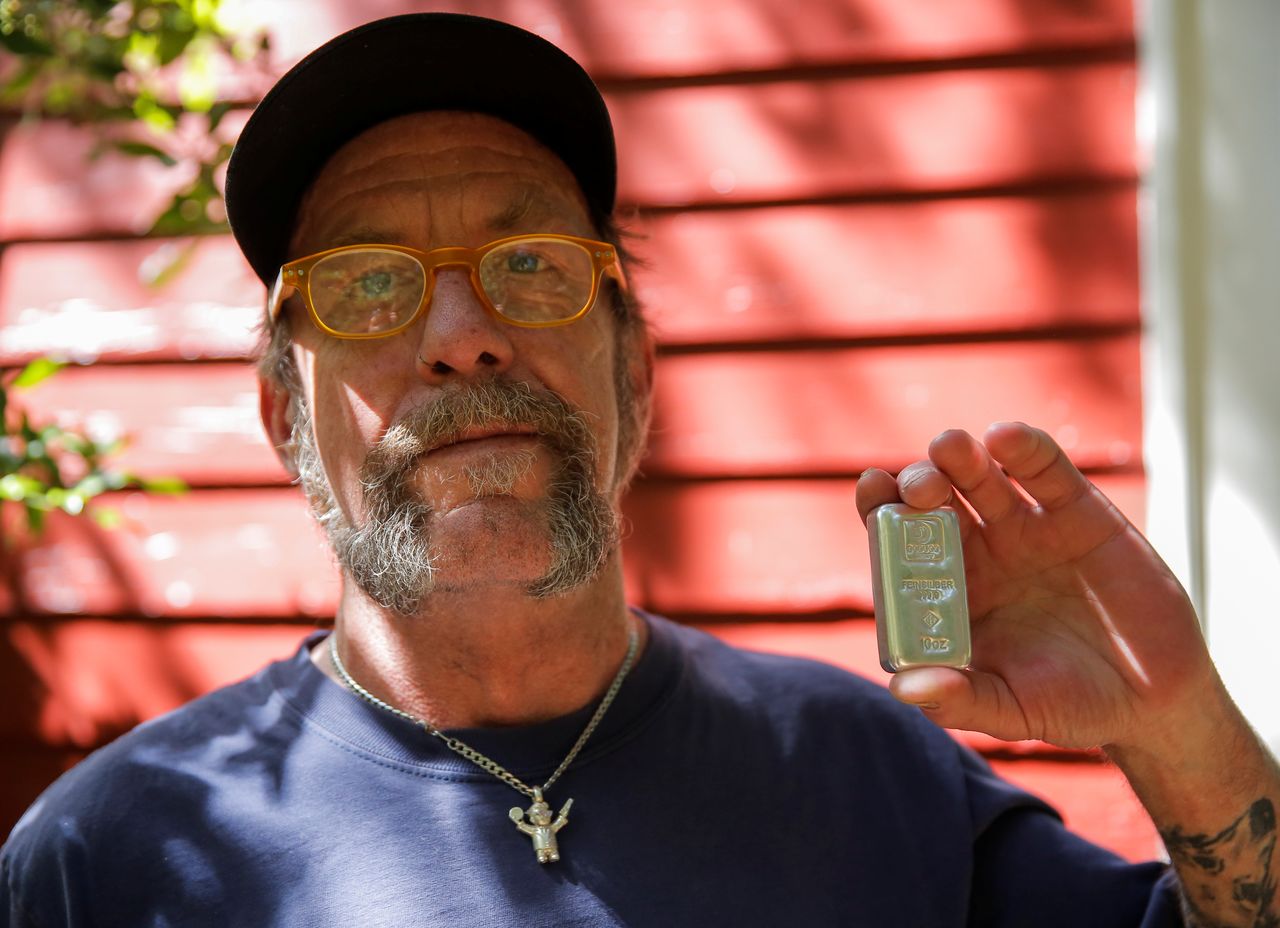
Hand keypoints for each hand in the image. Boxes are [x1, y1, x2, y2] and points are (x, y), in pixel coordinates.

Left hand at [856, 422, 1218, 751]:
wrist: (1155, 700)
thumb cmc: (1070, 706)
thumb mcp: (1011, 711)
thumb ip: (960, 700)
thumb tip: (901, 689)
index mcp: (950, 590)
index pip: (902, 542)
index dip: (882, 511)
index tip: (871, 491)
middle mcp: (982, 551)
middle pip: (937, 501)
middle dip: (921, 483)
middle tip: (916, 486)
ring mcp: (1029, 529)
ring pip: (984, 478)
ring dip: (962, 458)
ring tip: (949, 448)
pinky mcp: (1080, 513)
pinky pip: (1047, 472)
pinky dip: (1027, 450)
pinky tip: (1005, 437)